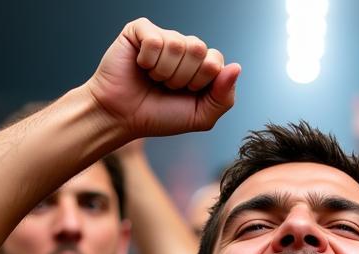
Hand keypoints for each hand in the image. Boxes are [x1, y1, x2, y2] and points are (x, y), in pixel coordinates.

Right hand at [87, 20, 238, 140]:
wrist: (122, 117)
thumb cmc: (159, 117)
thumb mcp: (200, 117)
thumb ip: (223, 97)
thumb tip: (236, 67)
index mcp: (200, 66)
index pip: (216, 60)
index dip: (201, 82)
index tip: (185, 94)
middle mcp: (183, 48)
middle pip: (199, 49)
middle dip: (183, 77)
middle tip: (167, 87)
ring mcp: (162, 37)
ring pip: (177, 44)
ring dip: (164, 72)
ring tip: (153, 79)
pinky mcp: (140, 30)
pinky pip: (155, 40)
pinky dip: (148, 61)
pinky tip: (140, 66)